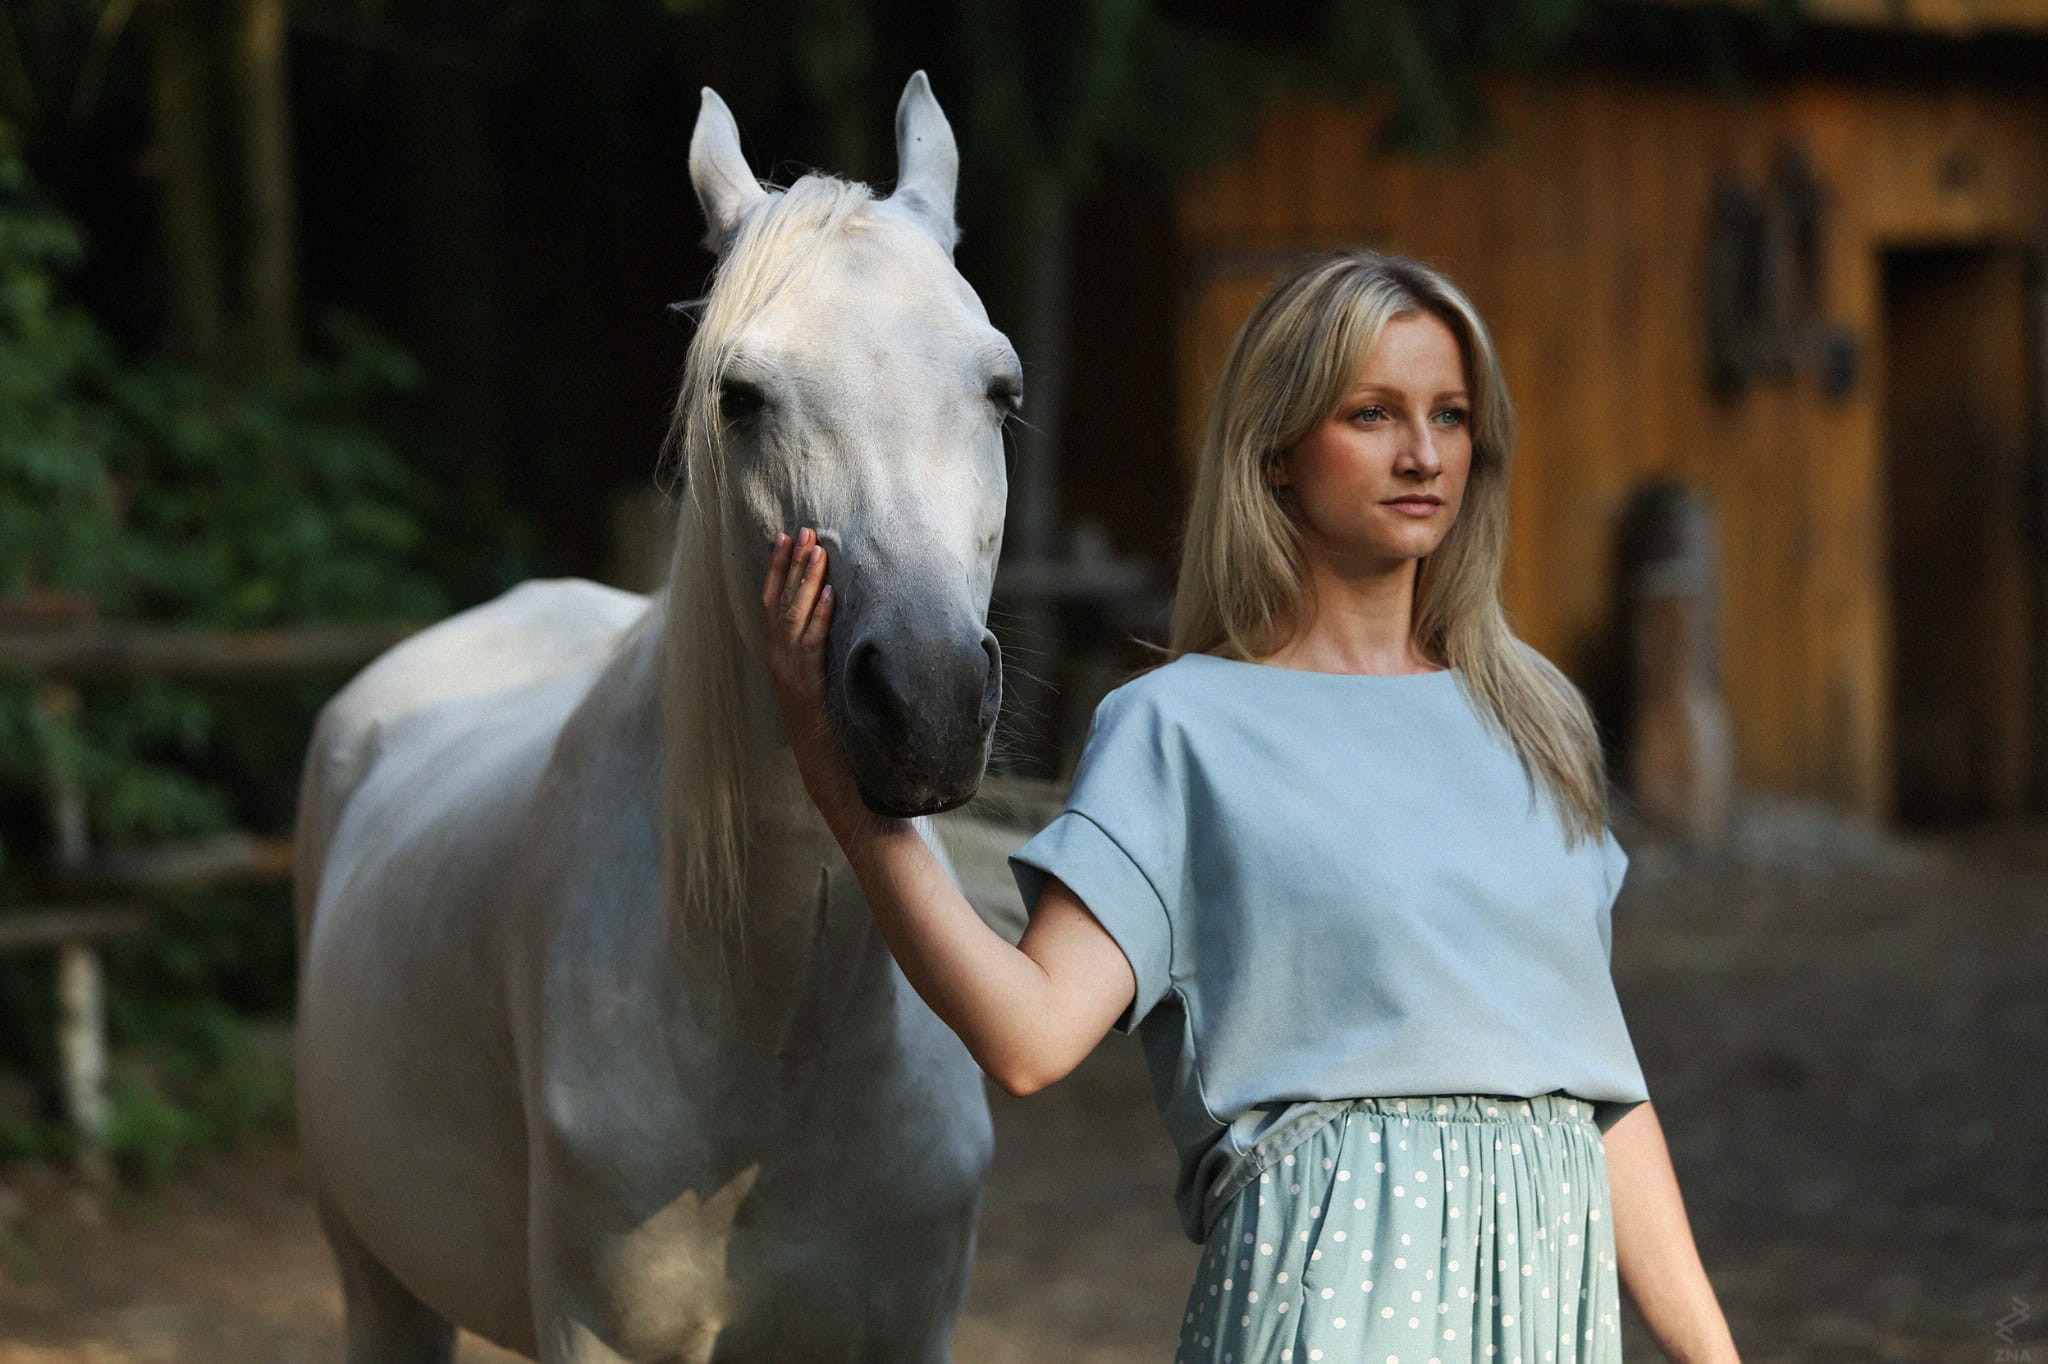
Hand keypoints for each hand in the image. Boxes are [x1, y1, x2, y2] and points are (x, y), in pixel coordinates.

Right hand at [759, 527, 861, 824]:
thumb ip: (828, 657)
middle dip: (791, 566)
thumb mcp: (829, 688)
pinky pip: (812, 648)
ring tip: (817, 549)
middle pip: (778, 605)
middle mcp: (780, 667)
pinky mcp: (808, 694)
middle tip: (804, 530)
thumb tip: (847, 618)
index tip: (788, 539)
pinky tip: (833, 594)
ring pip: (792, 620)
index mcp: (783, 662)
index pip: (774, 607)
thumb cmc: (839, 736)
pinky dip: (821, 619)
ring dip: (805, 583)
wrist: (835, 782)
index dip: (779, 572)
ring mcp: (791, 680)